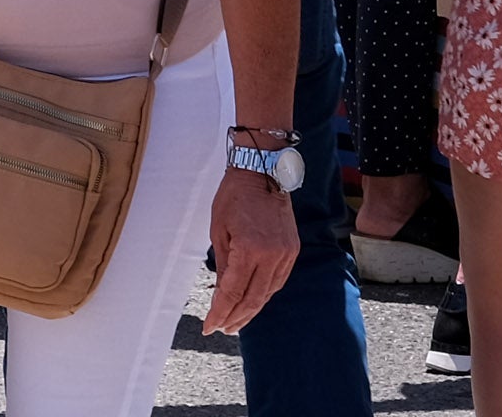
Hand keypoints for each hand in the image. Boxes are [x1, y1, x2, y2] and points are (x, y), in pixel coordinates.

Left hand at [201, 166, 297, 332]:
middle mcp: (272, 256)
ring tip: (235, 321)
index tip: (209, 326)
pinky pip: (277, 281)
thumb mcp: (219, 229)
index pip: (233, 292)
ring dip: (251, 309)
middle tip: (222, 329)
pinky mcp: (292, 251)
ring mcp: (286, 255)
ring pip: (268, 293)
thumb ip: (224, 264)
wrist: (263, 172)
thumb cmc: (234, 196)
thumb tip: (222, 294)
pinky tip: (253, 301)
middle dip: (236, 317)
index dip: (220, 312)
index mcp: (250, 249)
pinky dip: (264, 294)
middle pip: (253, 299)